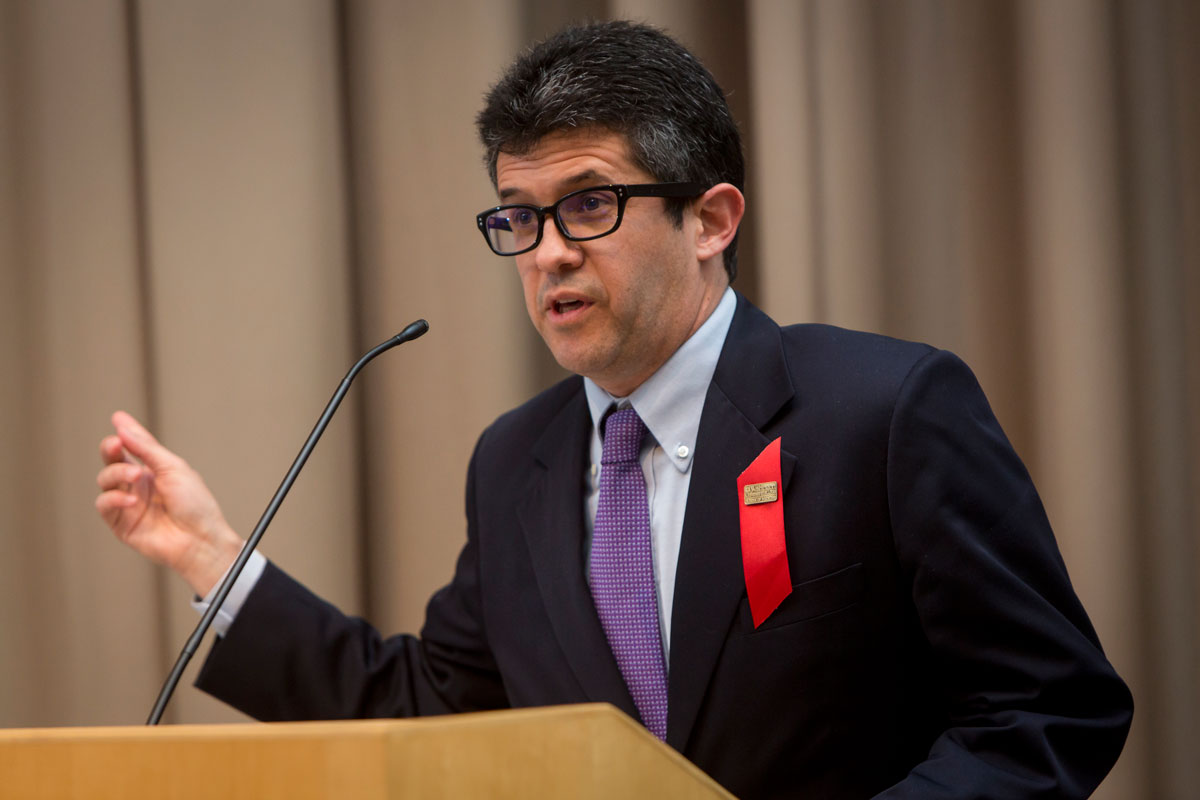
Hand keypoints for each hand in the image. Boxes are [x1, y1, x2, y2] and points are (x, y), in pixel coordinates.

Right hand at [95, 411, 243, 595]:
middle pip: (113, 461)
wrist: (200, 539)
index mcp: (154, 471)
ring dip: (116, 473)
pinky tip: (131, 500)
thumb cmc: (195, 505)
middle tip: (115, 444)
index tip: (117, 419)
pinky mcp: (121, 524)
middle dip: (110, 449)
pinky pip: (104, 505)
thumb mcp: (173, 468)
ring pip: (105, 480)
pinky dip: (113, 498)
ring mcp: (128, 504)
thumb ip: (146, 448)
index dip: (124, 434)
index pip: (132, 448)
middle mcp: (139, 486)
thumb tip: (123, 426)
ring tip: (135, 475)